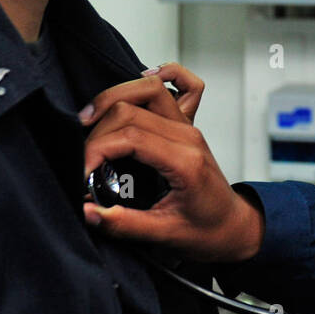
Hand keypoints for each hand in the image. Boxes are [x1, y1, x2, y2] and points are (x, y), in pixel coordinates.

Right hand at [79, 63, 262, 262]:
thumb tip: (88, 213)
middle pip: (132, 109)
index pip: (131, 136)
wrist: (234, 227)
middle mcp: (188, 136)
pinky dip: (161, 77)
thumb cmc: (208, 230)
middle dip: (97, 128)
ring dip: (115, 97)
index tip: (81, 171)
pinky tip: (137, 88)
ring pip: (149, 89)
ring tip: (88, 119)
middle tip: (80, 155)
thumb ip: (124, 225)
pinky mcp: (186, 126)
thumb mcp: (165, 236)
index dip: (97, 149)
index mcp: (185, 162)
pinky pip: (182, 86)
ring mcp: (189, 127)